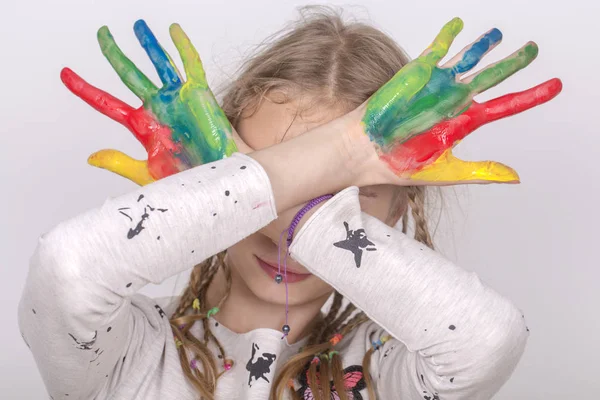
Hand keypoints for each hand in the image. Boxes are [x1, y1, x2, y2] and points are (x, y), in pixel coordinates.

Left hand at [61, 20, 249, 185]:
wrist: (220, 181)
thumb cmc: (189, 181)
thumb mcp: (147, 174)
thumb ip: (119, 162)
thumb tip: (91, 157)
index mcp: (142, 126)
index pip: (106, 102)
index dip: (85, 88)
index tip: (66, 74)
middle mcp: (158, 108)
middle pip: (129, 75)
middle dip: (114, 53)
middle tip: (101, 34)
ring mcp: (178, 99)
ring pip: (159, 64)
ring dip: (148, 44)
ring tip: (137, 26)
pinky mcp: (200, 95)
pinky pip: (190, 66)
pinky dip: (183, 47)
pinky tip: (173, 30)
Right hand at [353, 17, 561, 184]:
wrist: (365, 150)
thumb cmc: (399, 164)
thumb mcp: (444, 172)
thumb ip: (480, 171)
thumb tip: (515, 176)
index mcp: (463, 122)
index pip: (504, 105)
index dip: (531, 96)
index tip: (554, 86)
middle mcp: (452, 100)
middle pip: (492, 77)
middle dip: (514, 63)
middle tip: (533, 50)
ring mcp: (435, 84)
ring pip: (467, 59)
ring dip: (483, 45)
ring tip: (497, 34)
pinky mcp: (416, 72)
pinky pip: (436, 49)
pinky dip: (448, 36)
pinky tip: (459, 24)